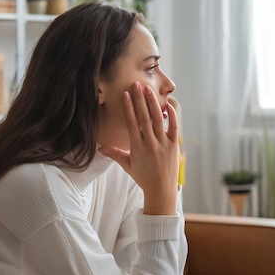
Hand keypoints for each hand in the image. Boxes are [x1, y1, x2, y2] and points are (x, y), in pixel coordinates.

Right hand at [99, 81, 178, 214]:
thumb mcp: (127, 165)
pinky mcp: (174, 146)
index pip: (131, 123)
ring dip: (152, 103)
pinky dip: (171, 115)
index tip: (125, 94)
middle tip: (136, 84)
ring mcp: (163, 144)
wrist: (161, 190)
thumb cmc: (143, 177)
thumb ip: (114, 153)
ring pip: (157, 119)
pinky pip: (173, 127)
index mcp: (137, 147)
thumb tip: (100, 147)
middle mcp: (150, 144)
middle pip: (143, 117)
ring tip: (148, 90)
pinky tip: (167, 104)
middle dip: (139, 99)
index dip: (128, 107)